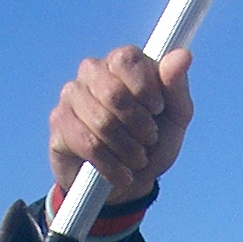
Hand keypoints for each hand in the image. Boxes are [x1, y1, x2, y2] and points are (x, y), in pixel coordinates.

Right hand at [48, 47, 193, 203]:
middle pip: (113, 93)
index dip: (144, 87)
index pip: (126, 59)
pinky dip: (111, 164)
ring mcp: (71, 96)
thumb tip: (183, 56)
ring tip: (137, 159)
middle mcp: (92, 72)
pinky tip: (122, 173)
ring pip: (101, 121)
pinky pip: (86, 143)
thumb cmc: (152, 144)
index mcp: (121, 63)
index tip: (158, 110)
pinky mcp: (59, 123)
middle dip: (138, 125)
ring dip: (127, 148)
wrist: (127, 185)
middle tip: (150, 140)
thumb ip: (177, 88)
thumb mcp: (175, 119)